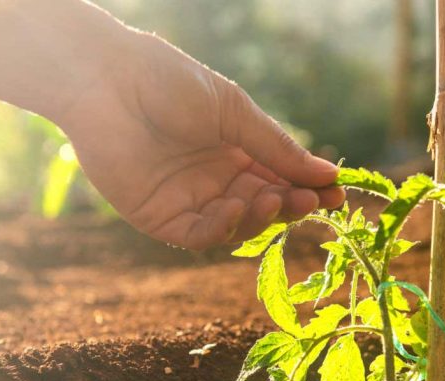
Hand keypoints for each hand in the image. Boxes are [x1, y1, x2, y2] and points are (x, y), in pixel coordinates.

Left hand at [58, 30, 344, 249]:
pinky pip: (199, 235)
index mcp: (235, 151)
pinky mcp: (159, 218)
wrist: (107, 81)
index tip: (336, 195)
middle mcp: (214, 180)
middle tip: (312, 202)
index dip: (307, 189)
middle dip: (290, 206)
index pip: (279, 179)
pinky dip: (221, 228)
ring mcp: (188, 201)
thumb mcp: (235, 114)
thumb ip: (277, 149)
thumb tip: (329, 174)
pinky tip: (232, 207)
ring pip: (236, 226)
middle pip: (263, 207)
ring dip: (259, 217)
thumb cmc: (170, 84)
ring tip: (272, 198)